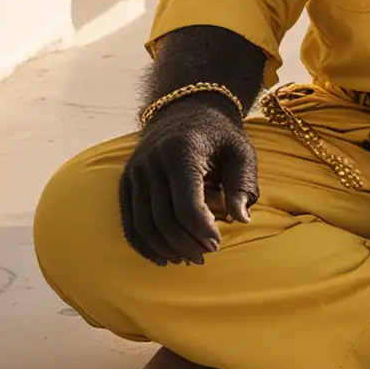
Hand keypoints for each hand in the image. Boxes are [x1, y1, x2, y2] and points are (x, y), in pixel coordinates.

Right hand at [119, 98, 257, 265]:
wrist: (186, 110)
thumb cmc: (220, 136)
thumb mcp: (241, 152)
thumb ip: (242, 184)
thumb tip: (241, 220)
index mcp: (182, 152)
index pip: (186, 204)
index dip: (201, 230)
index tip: (218, 243)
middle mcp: (152, 161)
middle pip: (163, 218)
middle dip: (186, 244)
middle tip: (207, 254)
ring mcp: (135, 172)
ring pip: (144, 224)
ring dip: (167, 249)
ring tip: (190, 259)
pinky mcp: (126, 182)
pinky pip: (130, 222)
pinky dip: (145, 245)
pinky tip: (165, 258)